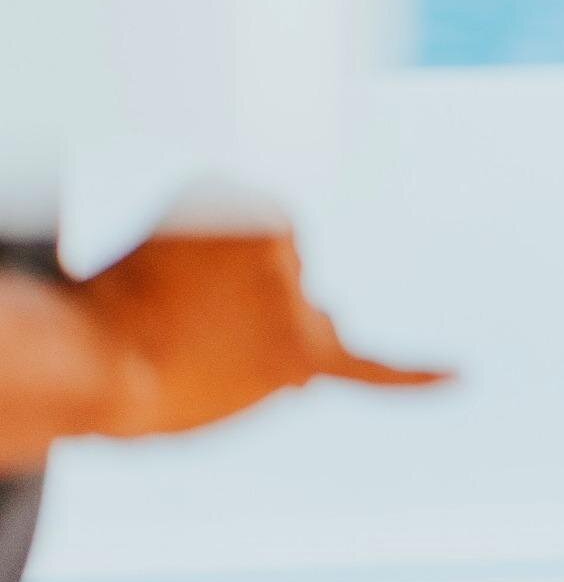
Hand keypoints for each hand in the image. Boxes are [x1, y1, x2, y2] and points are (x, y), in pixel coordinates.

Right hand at [76, 233, 449, 439]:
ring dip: (254, 343)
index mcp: (259, 203)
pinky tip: (458, 376)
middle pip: (280, 292)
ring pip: (295, 330)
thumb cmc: (113, 304)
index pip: (265, 254)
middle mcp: (286, 242)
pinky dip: (413, 377)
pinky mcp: (296, 353)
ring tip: (201, 347)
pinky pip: (371, 370)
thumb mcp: (173, 244)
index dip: (224, 282)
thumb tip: (322, 340)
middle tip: (186, 322)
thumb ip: (245, 272)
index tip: (178, 289)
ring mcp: (293, 295)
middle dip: (245, 311)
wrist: (87, 359)